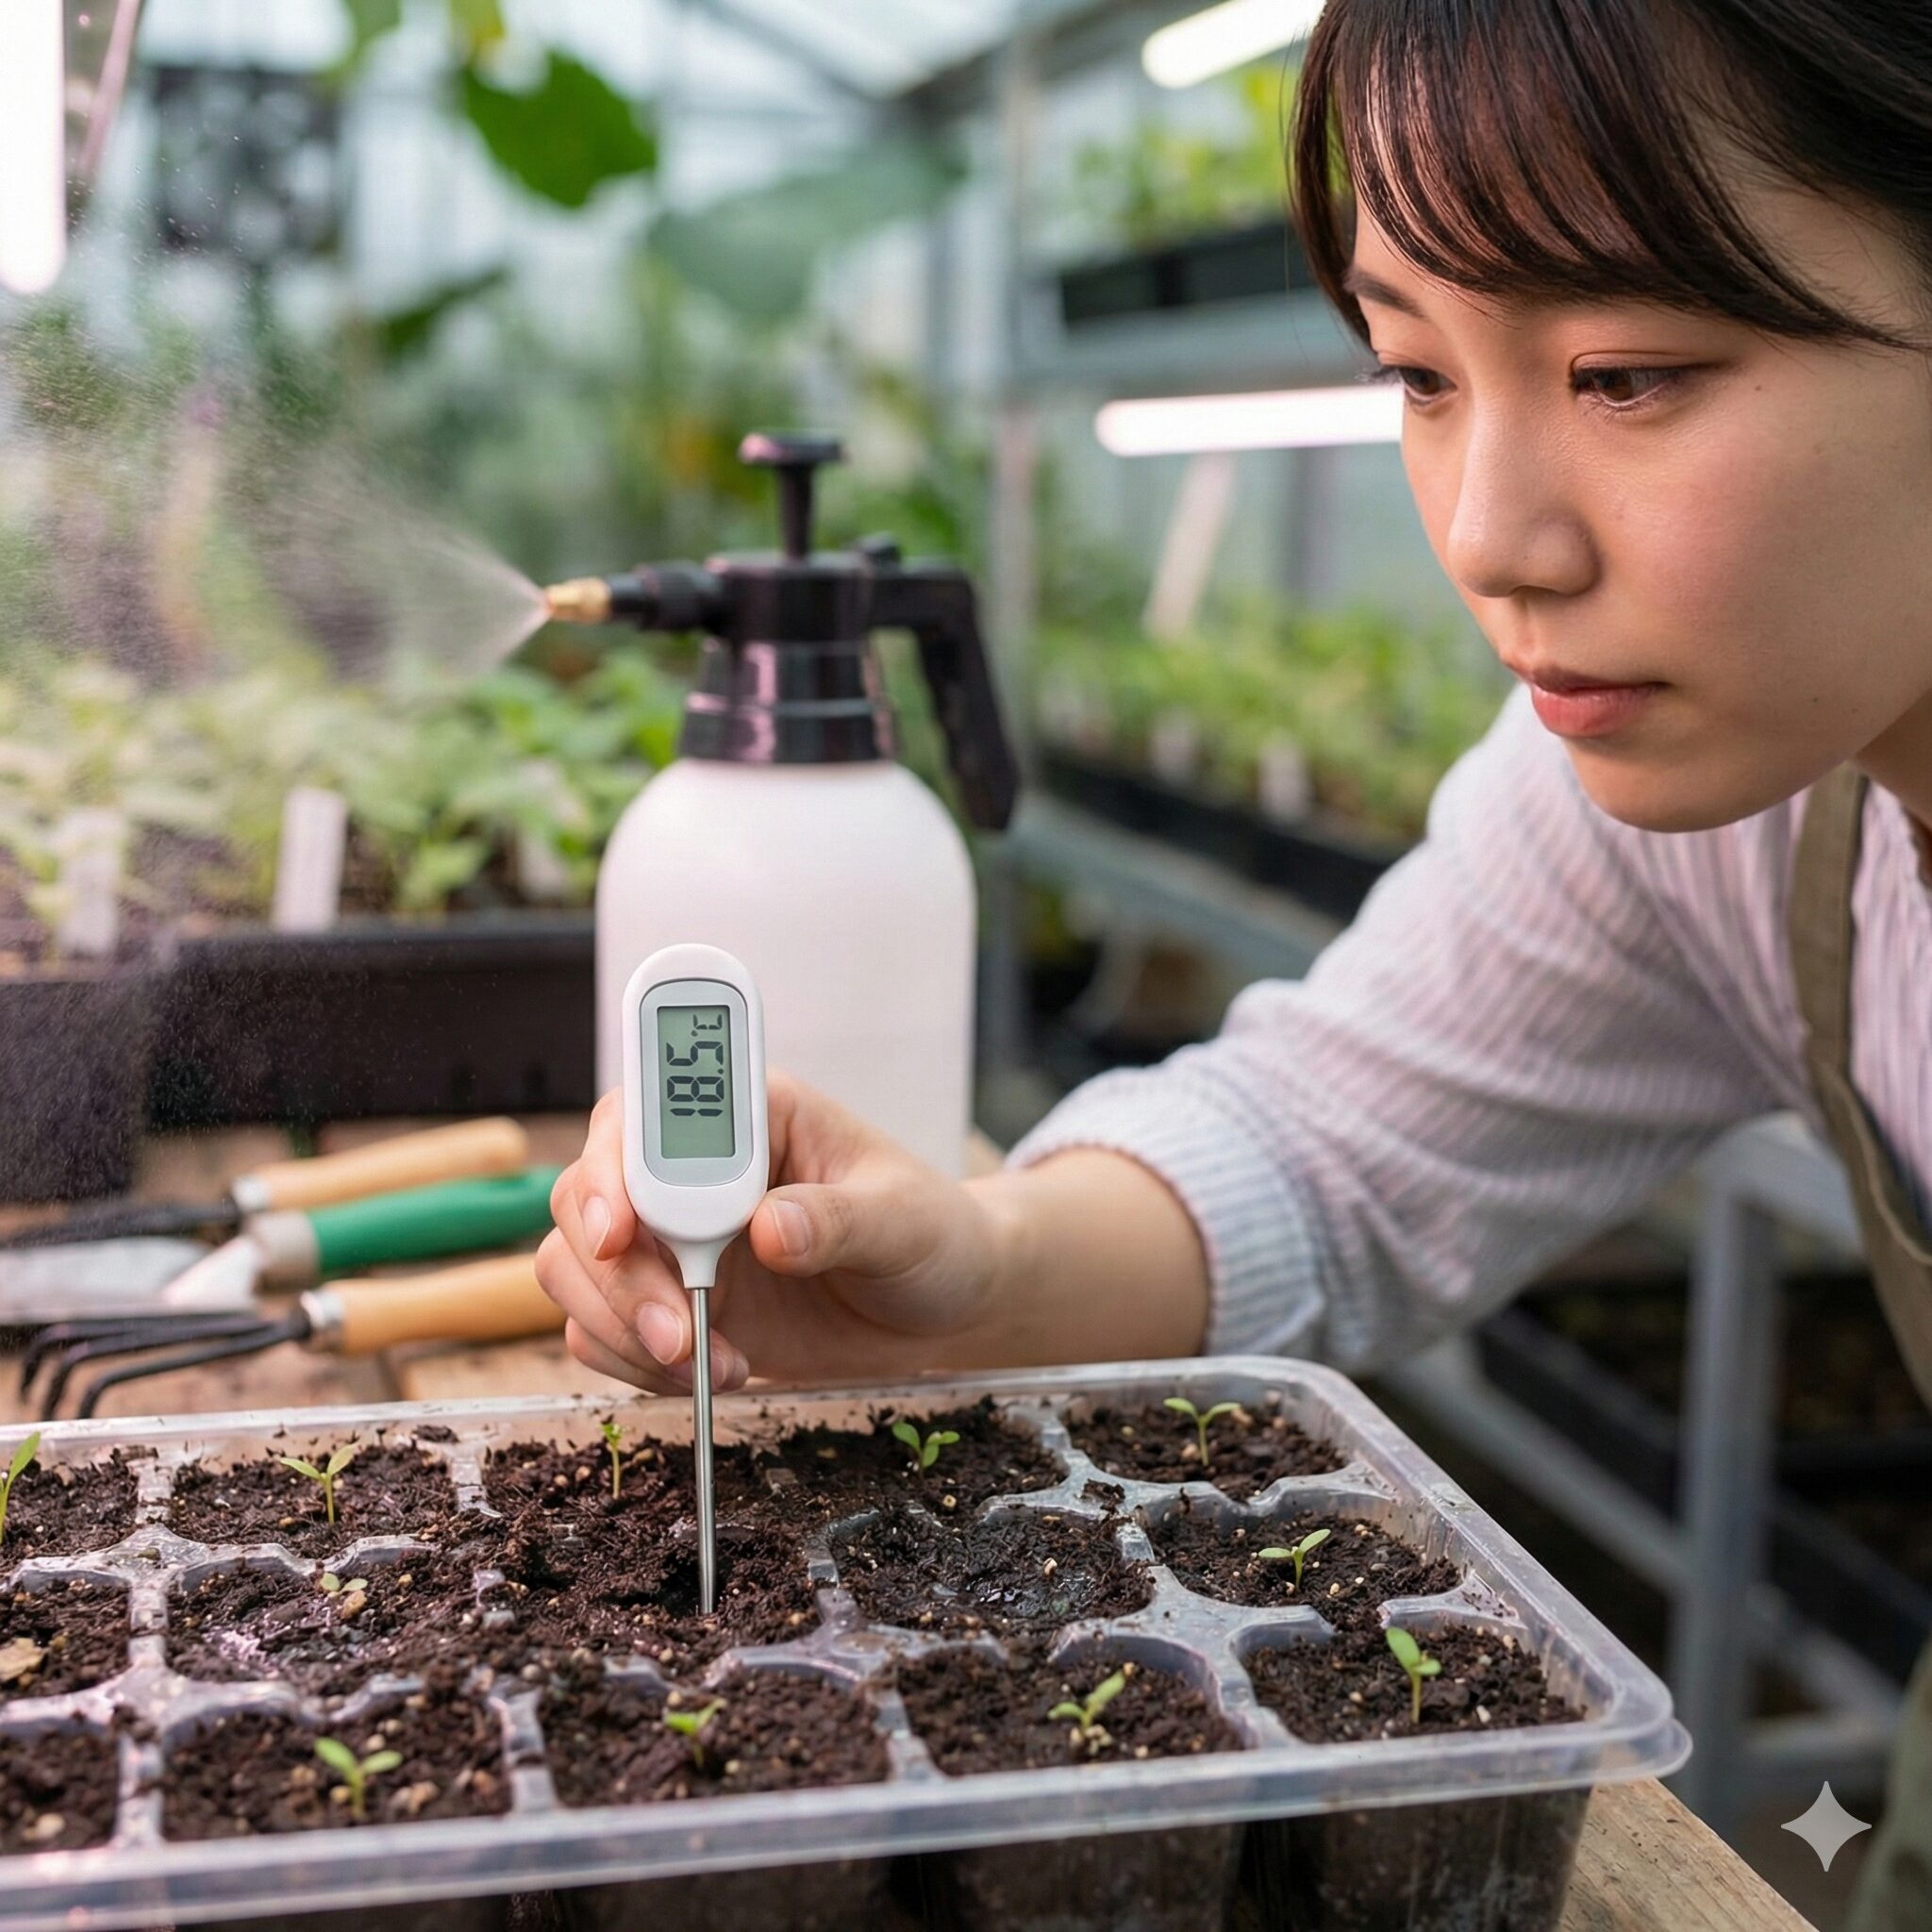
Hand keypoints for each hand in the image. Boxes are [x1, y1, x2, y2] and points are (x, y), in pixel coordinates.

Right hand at [538, 1071, 1011, 1392]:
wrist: (941, 1307)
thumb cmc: (928, 1235)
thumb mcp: (903, 1221)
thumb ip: (839, 1221)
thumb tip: (772, 1229)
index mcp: (749, 1115)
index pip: (645, 1115)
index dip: (613, 1166)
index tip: (621, 1232)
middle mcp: (692, 1169)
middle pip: (587, 1195)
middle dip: (616, 1274)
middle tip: (680, 1335)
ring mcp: (674, 1236)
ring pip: (576, 1264)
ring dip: (620, 1323)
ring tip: (703, 1363)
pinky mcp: (671, 1300)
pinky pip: (601, 1326)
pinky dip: (631, 1361)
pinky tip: (706, 1374)